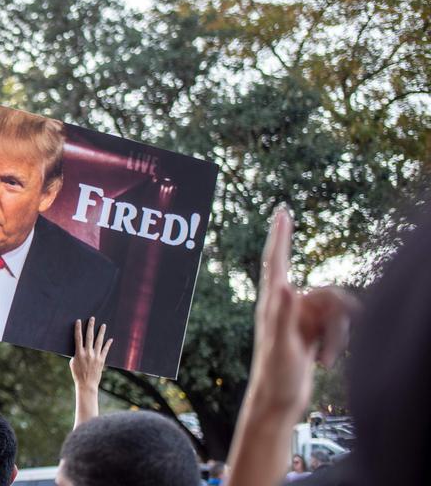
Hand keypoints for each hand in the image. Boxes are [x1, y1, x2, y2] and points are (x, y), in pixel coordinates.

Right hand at [70, 317, 112, 392]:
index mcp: (78, 353)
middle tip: (92, 318)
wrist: (87, 384)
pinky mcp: (101, 360)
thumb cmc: (77, 374)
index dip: (78, 329)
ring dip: (101, 332)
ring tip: (103, 325)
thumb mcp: (73, 362)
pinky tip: (110, 339)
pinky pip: (105, 350)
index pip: (78, 338)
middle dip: (90, 326)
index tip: (78, 321)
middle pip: (89, 337)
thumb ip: (76, 354)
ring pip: (98, 341)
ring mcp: (95, 356)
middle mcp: (87, 353)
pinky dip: (108, 344)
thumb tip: (79, 348)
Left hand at [249, 205, 358, 416]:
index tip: (282, 210)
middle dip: (337, 323)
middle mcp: (286, 306)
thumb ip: (283, 316)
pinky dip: (337, 343)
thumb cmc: (277, 376)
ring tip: (324, 360)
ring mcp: (300, 317)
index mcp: (273, 303)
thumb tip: (285, 286)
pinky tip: (325, 362)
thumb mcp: (282, 346)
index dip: (280, 235)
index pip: (277, 261)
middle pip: (327, 294)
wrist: (280, 402)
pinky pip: (337, 325)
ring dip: (338, 337)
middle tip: (327, 352)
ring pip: (337, 311)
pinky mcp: (311, 330)